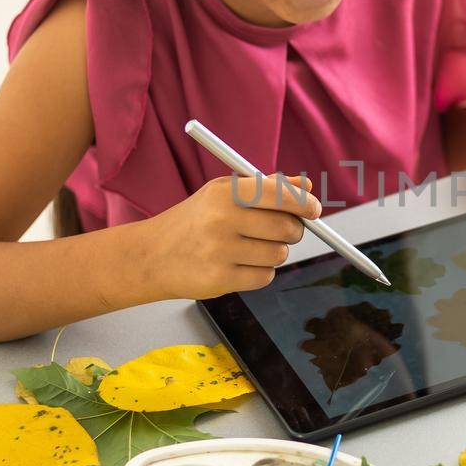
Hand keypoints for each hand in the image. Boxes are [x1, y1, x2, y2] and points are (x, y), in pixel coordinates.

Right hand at [135, 173, 321, 299]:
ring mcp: (219, 252)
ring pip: (278, 255)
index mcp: (224, 193)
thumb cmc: (194, 221)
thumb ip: (266, 188)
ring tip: (252, 248)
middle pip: (286, 227)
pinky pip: (264, 277)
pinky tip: (240, 264)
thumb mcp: (222, 194)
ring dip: (275, 253)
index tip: (314, 210)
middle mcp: (221, 220)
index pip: (279, 194)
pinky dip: (261, 272)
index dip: (304, 203)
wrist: (151, 256)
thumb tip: (306, 185)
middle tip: (283, 230)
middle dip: (292, 230)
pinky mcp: (219, 280)